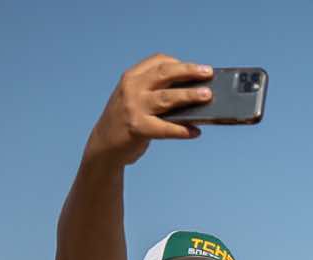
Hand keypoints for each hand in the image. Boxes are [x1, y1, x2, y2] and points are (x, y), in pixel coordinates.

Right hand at [87, 55, 214, 161]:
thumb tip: (192, 91)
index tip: (197, 68)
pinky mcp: (137, 128)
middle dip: (189, 72)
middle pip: (165, 74)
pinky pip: (165, 128)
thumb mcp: (133, 96)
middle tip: (208, 73)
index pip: (158, 61)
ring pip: (167, 98)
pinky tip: (195, 132)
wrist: (104, 145)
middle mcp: (132, 88)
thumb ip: (154, 90)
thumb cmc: (126, 119)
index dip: (180, 63)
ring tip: (207, 96)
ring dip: (189, 95)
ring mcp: (134, 108)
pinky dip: (182, 130)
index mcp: (132, 77)